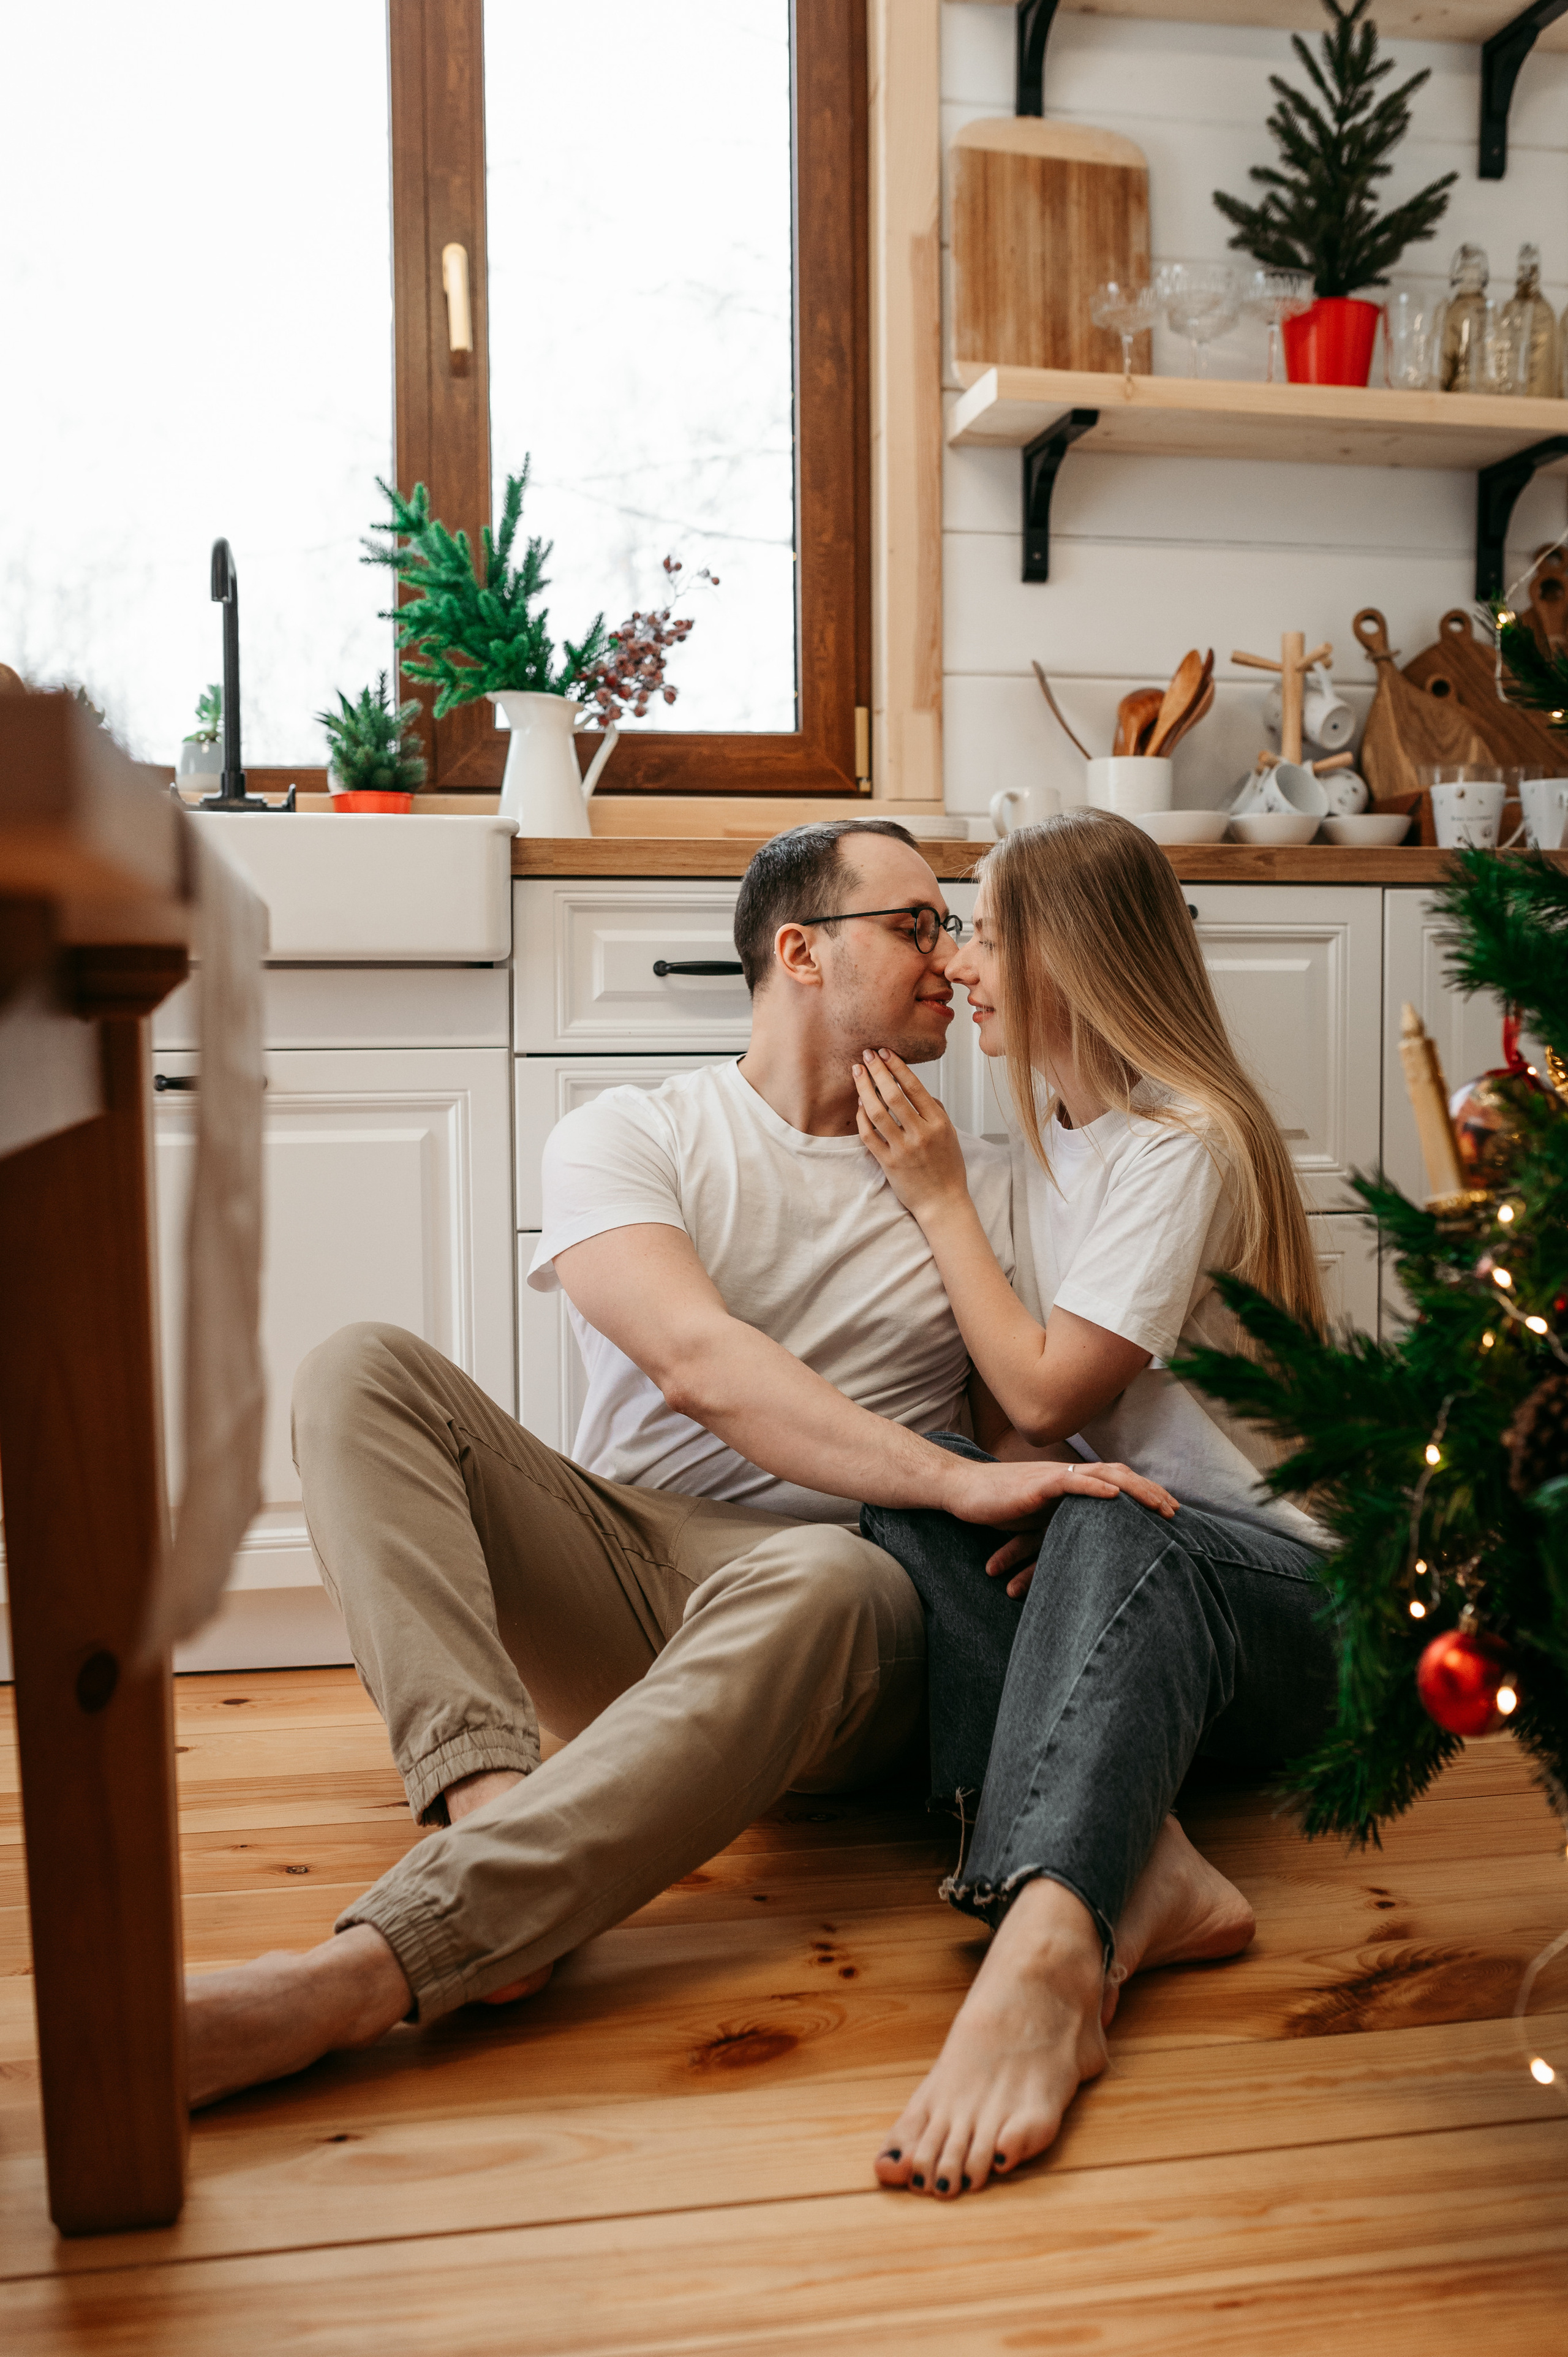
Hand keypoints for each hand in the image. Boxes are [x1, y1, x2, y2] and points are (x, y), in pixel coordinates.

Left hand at [853, 1049, 969, 1221]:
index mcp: (939, 1123)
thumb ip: (936, 1111)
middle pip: (894, 1094)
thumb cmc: (948, 1168)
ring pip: (878, 1112)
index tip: (885, 1053)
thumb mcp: (950, 1135)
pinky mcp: (889, 1163)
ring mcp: (904, 1149)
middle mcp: (921, 1134)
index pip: (914, 1087)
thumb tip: (919, 1090)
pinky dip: (862, 1117)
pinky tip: (859, 1104)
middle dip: (877, 1071)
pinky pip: (869, 1135)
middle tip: (866, 1056)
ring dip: (865, 1089)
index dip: (897, 1066)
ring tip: (857, 1074)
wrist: (943, 1202)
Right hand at [938, 1454, 1177, 1599]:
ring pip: (1103, 1476)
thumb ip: (1064, 1520)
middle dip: (1149, 1491)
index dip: (1143, 1492)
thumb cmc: (998, 1505)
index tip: (1168, 1509)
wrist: (964, 1490)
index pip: (1116, 1481)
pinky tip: (1113, 1496)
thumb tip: (1089, 1537)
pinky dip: (1095, 1488)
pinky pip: (1071, 1483)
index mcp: (1071, 1482)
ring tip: (1157, 1504)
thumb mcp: (1039, 1516)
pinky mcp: (1037, 1485)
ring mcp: (1053, 1477)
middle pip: (1119, 1475)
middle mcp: (1068, 1475)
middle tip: (1175, 1510)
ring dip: (1134, 1489)